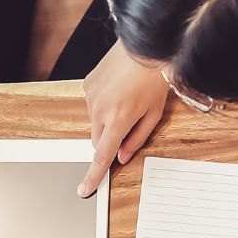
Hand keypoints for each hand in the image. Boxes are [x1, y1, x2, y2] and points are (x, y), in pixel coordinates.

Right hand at [78, 40, 169, 197]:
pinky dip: (102, 105)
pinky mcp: (87, 86)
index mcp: (118, 121)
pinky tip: (116, 91)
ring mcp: (91, 97)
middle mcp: (100, 111)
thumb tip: (122, 156)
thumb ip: (137, 139)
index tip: (84, 190)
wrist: (144, 46)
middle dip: (109, 140)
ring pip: (95, 123)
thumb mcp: (153, 114)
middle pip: (98, 141)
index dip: (93, 176)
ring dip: (106, 121)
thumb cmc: (153, 79)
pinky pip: (92, 105)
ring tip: (124, 100)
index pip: (102, 156)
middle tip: (127, 125)